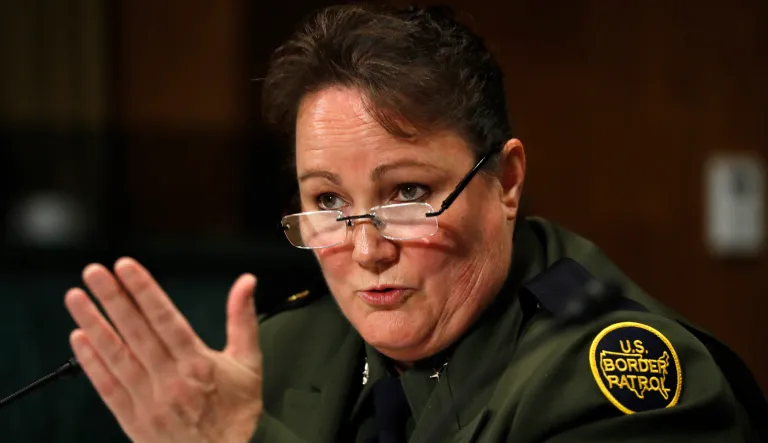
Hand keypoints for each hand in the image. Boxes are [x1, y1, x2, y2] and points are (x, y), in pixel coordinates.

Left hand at [64, 257, 261, 442]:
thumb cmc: (237, 414)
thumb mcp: (249, 364)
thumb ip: (242, 319)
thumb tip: (246, 283)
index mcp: (198, 363)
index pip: (165, 318)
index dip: (144, 291)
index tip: (126, 267)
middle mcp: (170, 380)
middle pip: (136, 332)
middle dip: (113, 298)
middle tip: (94, 272)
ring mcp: (149, 401)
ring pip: (116, 355)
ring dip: (93, 324)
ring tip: (76, 297)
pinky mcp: (134, 420)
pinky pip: (107, 387)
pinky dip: (91, 362)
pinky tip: (79, 339)